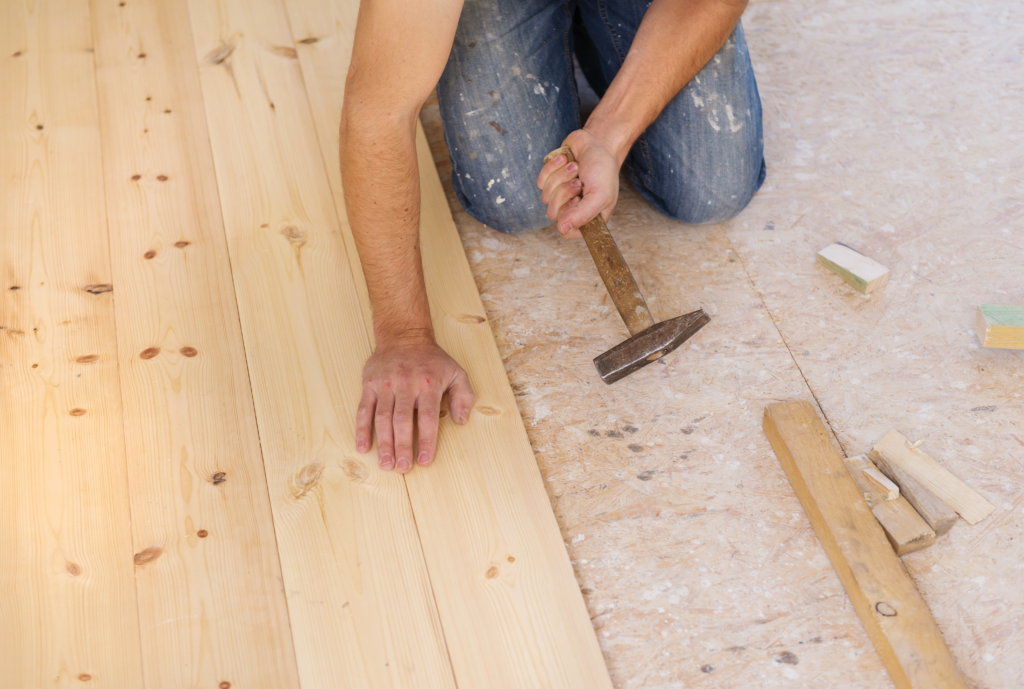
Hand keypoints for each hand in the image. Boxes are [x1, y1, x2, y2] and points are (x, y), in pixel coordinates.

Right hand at [356, 334, 474, 472]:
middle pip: (403, 420)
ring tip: (386, 463)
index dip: (427, 441)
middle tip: (403, 468)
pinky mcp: (370, 384)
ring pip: (383, 418)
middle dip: (403, 446)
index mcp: (428, 384)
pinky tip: (363, 447)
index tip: (425, 461)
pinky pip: (364, 409)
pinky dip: (362, 429)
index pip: (428, 417)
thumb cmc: (432, 359)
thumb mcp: (456, 372)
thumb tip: (461, 420)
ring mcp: (386, 384)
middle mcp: (406, 384)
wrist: (403, 335)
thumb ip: (464, 396)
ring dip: (384, 443)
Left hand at [536, 129, 622, 238]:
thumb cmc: (603, 169)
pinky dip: (553, 167)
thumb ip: (583, 215)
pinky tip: (566, 160)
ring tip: (575, 167)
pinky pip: (541, 181)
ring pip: (546, 196)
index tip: (578, 200)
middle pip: (553, 213)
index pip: (567, 231)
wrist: (597, 142)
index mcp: (587, 217)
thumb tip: (562, 228)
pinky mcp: (550, 181)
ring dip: (561, 177)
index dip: (568, 216)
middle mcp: (572, 209)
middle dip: (565, 192)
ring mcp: (559, 195)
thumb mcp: (600, 195)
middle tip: (579, 181)